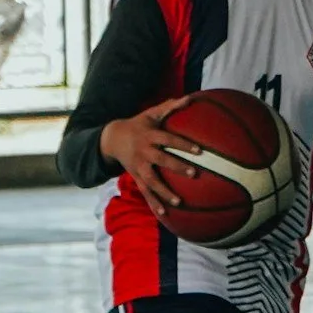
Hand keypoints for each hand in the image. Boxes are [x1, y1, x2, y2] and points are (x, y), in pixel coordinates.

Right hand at [98, 98, 204, 213]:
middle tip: (193, 173)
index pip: (169, 139)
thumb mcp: (151, 114)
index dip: (184, 145)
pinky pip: (145, 192)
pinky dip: (153, 204)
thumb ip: (170, 107)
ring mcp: (139, 167)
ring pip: (152, 181)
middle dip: (176, 167)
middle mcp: (144, 152)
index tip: (200, 151)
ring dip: (164, 192)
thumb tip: (190, 98)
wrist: (112, 139)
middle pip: (161, 160)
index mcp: (149, 136)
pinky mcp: (136, 177)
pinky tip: (164, 214)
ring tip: (178, 202)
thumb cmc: (138, 124)